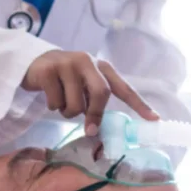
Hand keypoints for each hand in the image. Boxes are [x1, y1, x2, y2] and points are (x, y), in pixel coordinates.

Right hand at [21, 51, 158, 135]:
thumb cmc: (68, 78)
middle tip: (90, 129)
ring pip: (75, 103)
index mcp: (103, 67)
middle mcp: (87, 61)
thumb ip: (96, 99)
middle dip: (95, 114)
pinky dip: (53, 106)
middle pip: (101, 93)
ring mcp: (67, 64)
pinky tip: (51, 96)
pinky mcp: (47, 71)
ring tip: (64, 103)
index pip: (124, 88)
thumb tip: (99, 128)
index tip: (155, 119)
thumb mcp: (86, 84)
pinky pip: (55, 102)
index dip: (139, 104)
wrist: (36, 62)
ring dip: (69, 112)